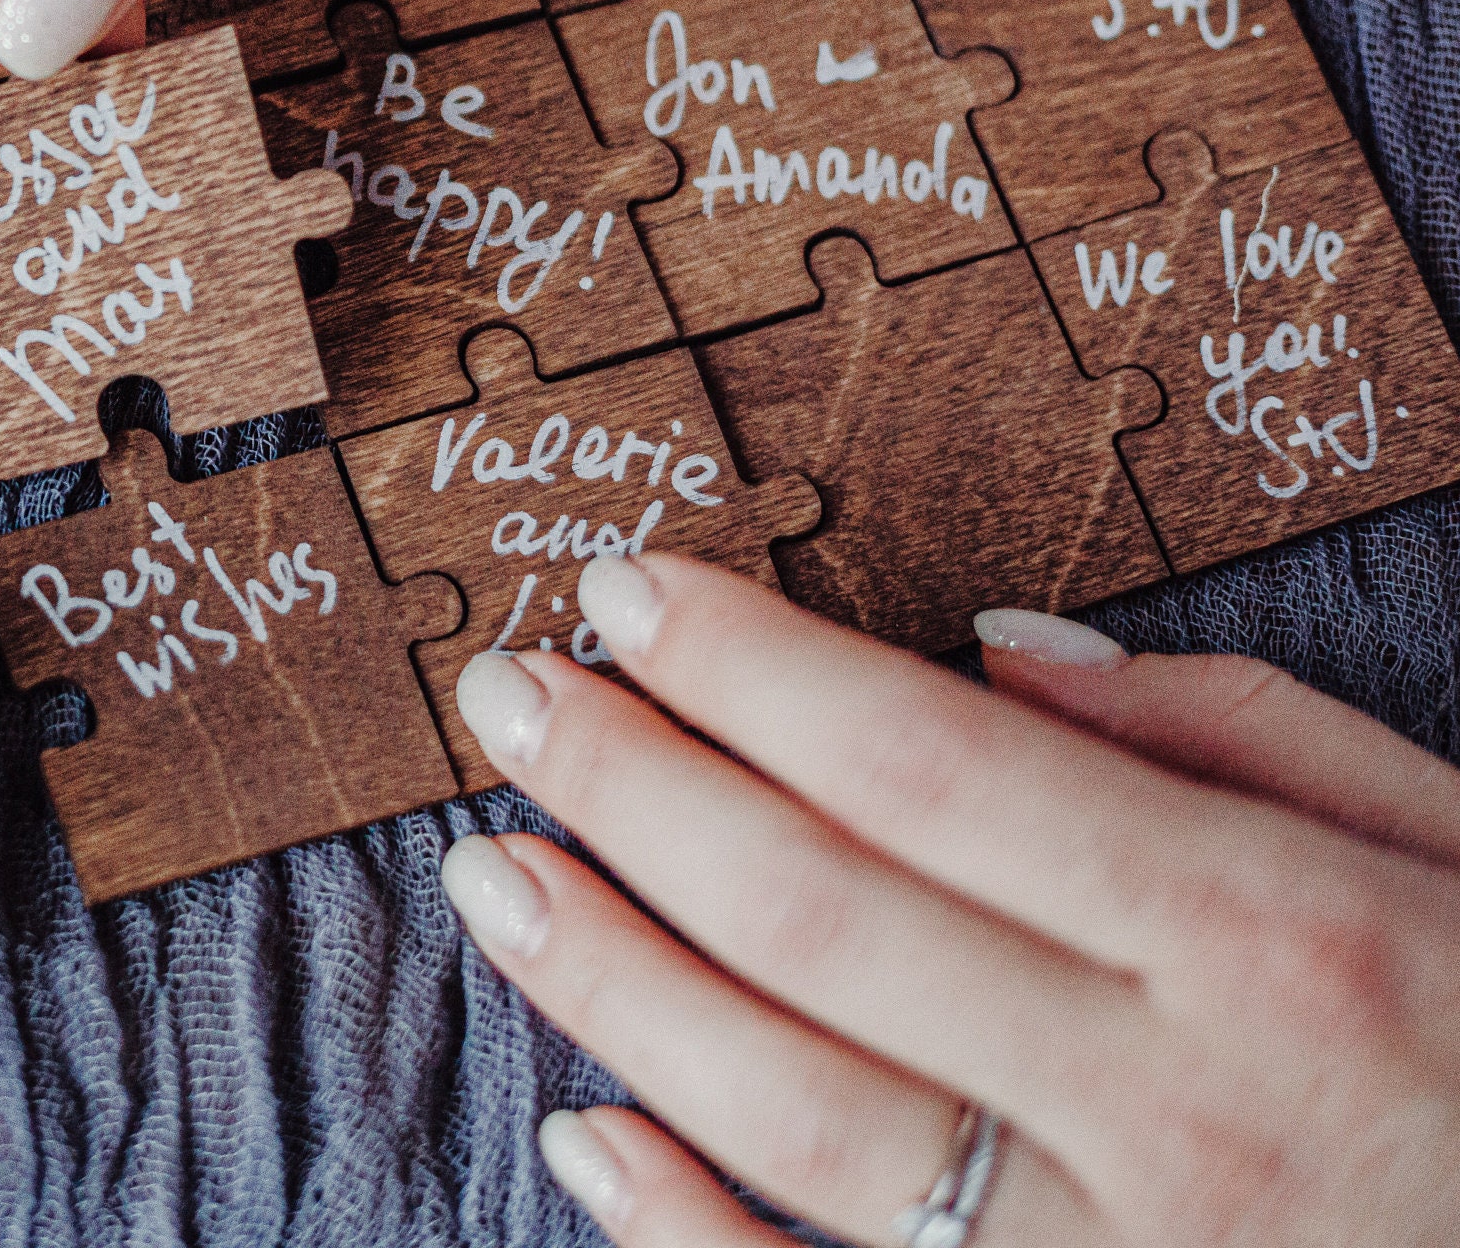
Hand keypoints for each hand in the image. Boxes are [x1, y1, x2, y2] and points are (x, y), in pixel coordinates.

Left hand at [441, 551, 1459, 1244]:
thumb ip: (1246, 742)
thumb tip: (997, 659)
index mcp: (1277, 941)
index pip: (930, 765)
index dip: (747, 670)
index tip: (624, 593)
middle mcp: (1183, 1111)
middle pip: (822, 919)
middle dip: (634, 792)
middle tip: (511, 701)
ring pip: (795, 1115)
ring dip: (614, 985)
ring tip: (500, 874)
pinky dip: (687, 1241)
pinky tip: (585, 1139)